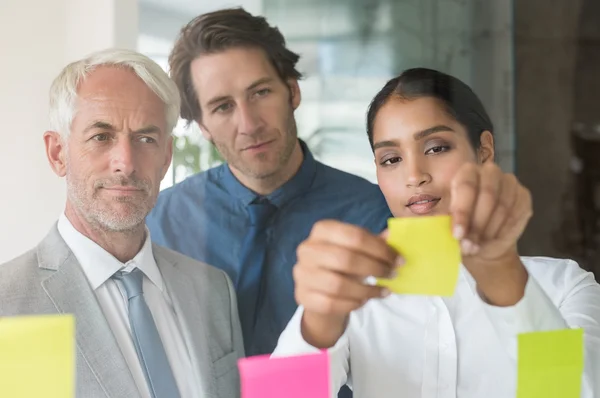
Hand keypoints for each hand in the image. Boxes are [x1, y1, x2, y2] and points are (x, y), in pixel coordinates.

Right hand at [294, 220, 399, 346]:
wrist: (318, 290)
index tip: (398, 260)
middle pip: (346, 259)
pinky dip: (352, 303)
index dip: (380, 249)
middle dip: (375, 268)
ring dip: (367, 290)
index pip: (355, 236)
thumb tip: (394, 235)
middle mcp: (307, 249)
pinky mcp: (302, 296)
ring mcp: (302, 273)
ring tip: (383, 291)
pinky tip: (365, 300)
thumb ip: (374, 243)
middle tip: (392, 275)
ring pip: (338, 285)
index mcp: (322, 230)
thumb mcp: (357, 250)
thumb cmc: (342, 265)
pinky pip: (331, 303)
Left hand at [450, 162, 531, 304]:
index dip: (462, 212)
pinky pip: (515, 213)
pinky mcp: (523, 196)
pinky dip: (502, 230)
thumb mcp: (447, 225)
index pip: (466, 186)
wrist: (483, 243)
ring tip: (477, 247)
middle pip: (487, 195)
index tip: (457, 235)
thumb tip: (432, 230)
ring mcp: (509, 182)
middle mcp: (489, 172)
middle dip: (476, 224)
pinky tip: (492, 240)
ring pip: (502, 206)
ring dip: (488, 230)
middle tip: (468, 245)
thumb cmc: (461, 228)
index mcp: (466, 173)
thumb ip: (443, 223)